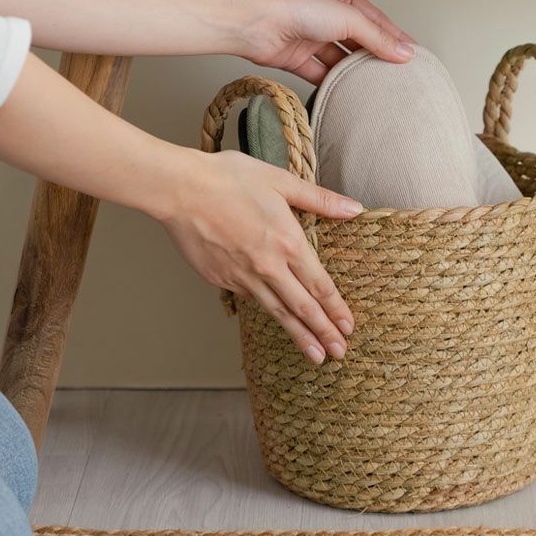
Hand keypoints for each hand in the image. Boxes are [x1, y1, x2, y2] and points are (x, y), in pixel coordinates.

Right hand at [160, 149, 361, 364]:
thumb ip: (320, 199)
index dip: (336, 310)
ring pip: (277, 313)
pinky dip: (266, 311)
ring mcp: (242, 277)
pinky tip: (275, 318)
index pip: (320, 286)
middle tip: (340, 353)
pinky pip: (249, 298)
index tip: (348, 328)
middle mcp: (268, 267)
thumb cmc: (230, 179)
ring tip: (315, 356)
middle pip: (303, 308)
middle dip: (324, 333)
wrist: (180, 189)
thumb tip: (355, 209)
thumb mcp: (281, 181)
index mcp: (288, 243)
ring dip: (299, 336)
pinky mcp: (220, 280)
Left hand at [241, 0, 415, 83]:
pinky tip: (349, 93)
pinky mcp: (297, 57)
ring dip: (355, 70)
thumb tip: (404, 53)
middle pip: (358, 38)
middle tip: (397, 74)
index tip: (412, 54)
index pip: (375, 18)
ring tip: (376, 86)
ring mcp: (311, 36)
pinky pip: (321, 72)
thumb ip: (377, 38)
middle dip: (375, 55)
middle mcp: (325, 13)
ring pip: (340, 57)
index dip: (394, 36)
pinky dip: (334, 82)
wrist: (256, 26)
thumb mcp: (348, 19)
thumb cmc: (296, 9)